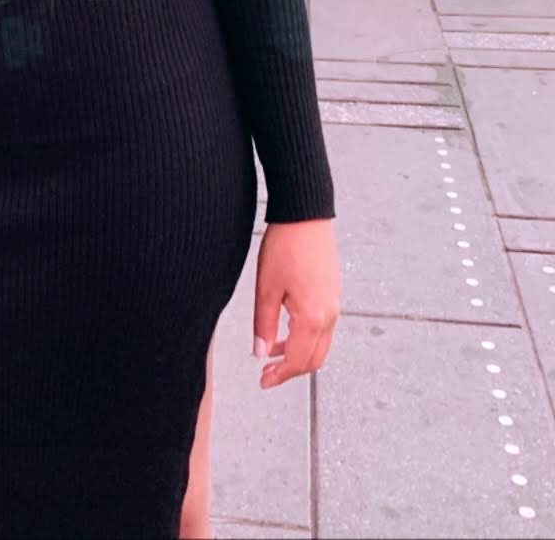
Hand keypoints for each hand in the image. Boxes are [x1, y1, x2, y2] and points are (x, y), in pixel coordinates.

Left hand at [252, 219, 339, 389]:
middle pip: (314, 359)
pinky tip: (286, 329)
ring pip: (321, 345)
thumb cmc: (284, 246)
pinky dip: (307, 338)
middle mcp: (330, 315)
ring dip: (299, 354)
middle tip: (267, 372)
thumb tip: (261, 353)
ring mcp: (334, 304)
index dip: (279, 376)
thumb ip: (264, 325)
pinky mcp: (333, 293)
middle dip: (291, 370)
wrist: (306, 214)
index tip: (263, 382)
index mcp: (313, 317)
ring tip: (272, 351)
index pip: (298, 361)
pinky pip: (324, 328)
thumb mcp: (266, 288)